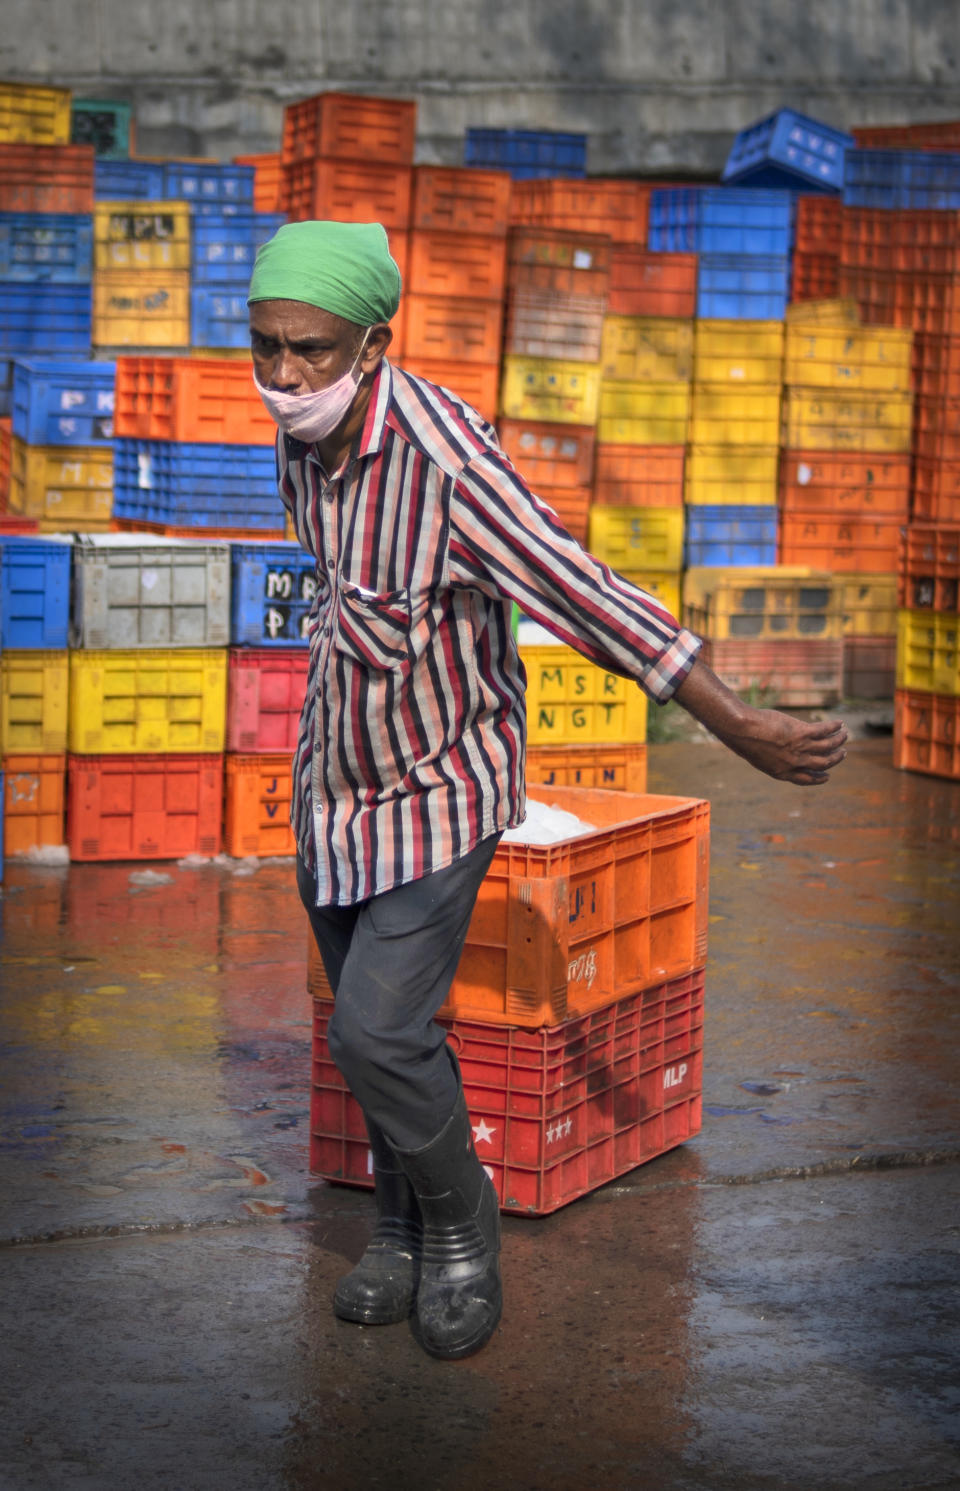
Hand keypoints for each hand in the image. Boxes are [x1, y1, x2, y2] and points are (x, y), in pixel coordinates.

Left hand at [706, 706, 848, 785]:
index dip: (819, 778)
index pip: (806, 779)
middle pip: (822, 764)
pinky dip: (834, 727)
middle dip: (835, 759)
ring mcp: (799, 748)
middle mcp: (794, 763)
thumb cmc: (745, 740)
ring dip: (838, 741)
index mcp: (782, 772)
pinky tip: (839, 723)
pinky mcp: (802, 733)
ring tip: (844, 735)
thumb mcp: (757, 755)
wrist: (743, 730)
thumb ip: (769, 757)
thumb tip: (770, 749)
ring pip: (827, 747)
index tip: (827, 776)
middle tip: (843, 753)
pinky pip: (823, 731)